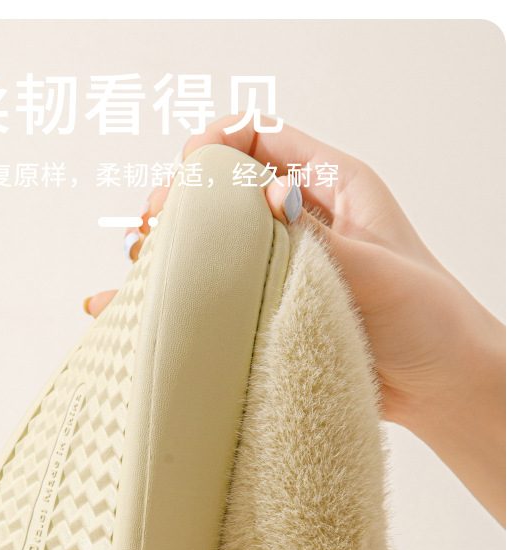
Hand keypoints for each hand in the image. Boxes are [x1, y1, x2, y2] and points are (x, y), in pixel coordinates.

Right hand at [87, 116, 504, 524]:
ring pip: (214, 244)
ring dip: (173, 251)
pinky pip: (218, 292)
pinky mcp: (271, 309)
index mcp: (333, 186)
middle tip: (153, 228)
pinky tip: (134, 307)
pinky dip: (179, 297)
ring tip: (138, 267)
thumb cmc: (426, 318)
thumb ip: (316, 233)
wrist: (439, 387)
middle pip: (225, 191)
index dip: (218, 144)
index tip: (187, 169)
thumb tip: (268, 195)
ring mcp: (283, 266)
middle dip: (183, 202)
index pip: (261, 138)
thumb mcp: (374, 268)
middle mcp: (301, 220)